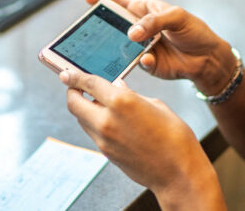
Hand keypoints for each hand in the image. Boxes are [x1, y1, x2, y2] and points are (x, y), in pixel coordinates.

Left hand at [61, 70, 223, 208]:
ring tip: (97, 103)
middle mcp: (107, 120)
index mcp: (121, 102)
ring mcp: (104, 139)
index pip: (88, 83)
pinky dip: (94, 122)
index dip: (75, 76)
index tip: (67, 73)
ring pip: (81, 119)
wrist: (178, 172)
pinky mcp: (106, 152)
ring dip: (84, 108)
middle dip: (72, 92)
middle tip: (76, 87)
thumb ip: (132, 95)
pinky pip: (92, 132)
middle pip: (74, 103)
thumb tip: (118, 87)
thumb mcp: (157, 105)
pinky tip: (108, 120)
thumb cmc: (175, 137)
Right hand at [85, 0, 235, 92]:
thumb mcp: (177, 17)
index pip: (117, 0)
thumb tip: (131, 33)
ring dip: (114, 48)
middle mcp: (137, 27)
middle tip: (89, 30)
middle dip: (99, 27)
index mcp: (142, 9)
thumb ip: (154, 21)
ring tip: (114, 47)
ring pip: (118, 46)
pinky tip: (148, 58)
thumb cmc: (194, 31)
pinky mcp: (146, 63)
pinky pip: (134, 62)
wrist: (208, 58)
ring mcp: (139, 46)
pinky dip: (140, 60)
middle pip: (111, 25)